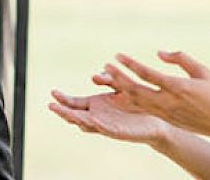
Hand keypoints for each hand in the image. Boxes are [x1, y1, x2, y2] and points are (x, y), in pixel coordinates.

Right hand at [49, 89, 174, 145]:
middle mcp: (97, 116)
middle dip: (63, 111)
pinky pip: (106, 129)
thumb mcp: (120, 86)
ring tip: (66, 114)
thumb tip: (93, 77)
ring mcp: (106, 125)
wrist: (158, 119)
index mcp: (95, 106)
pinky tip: (92, 119)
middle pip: (74, 115)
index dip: (63, 99)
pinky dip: (98, 126)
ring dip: (76, 119)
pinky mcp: (118, 132)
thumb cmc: (137, 103)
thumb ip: (108, 80)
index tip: (53, 92)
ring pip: (87, 124)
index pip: (74, 103)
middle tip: (51, 105)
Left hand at [97, 51, 209, 140]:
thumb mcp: (203, 71)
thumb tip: (159, 53)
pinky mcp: (164, 118)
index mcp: (178, 87)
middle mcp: (168, 101)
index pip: (147, 74)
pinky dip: (126, 102)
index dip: (130, 64)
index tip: (117, 55)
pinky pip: (140, 109)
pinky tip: (116, 95)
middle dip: (117, 77)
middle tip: (105, 66)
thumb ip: (181, 59)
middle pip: (135, 90)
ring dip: (118, 90)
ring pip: (135, 101)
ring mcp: (164, 112)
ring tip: (105, 78)